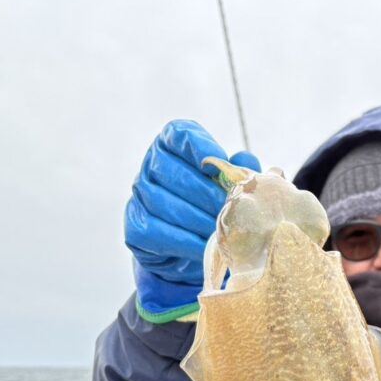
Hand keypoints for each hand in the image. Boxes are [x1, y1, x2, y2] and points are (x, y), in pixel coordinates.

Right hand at [125, 119, 259, 321]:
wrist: (192, 246)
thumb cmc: (214, 205)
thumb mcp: (231, 184)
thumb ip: (241, 170)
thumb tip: (245, 163)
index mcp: (174, 144)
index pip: (180, 134)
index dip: (199, 146)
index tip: (219, 162)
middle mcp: (152, 164)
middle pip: (171, 170)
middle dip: (204, 192)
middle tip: (227, 208)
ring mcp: (139, 195)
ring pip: (163, 203)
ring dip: (195, 219)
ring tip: (219, 230)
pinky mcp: (135, 226)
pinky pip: (156, 231)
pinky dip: (183, 240)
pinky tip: (202, 246)